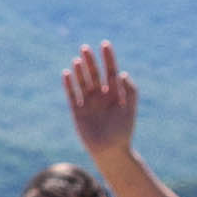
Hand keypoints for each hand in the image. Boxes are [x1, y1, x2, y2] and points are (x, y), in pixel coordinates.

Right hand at [60, 41, 139, 159]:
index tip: (105, 44)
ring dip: (79, 71)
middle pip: (94, 74)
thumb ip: (130, 91)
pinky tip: (66, 73)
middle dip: (90, 61)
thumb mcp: (129, 109)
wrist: (111, 151)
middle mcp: (101, 96)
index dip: (108, 58)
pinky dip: (69, 85)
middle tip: (85, 48)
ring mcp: (89, 103)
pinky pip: (72, 95)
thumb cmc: (123, 131)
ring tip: (77, 59)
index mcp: (115, 94)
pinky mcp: (78, 112)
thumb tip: (123, 74)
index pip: (111, 71)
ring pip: (83, 82)